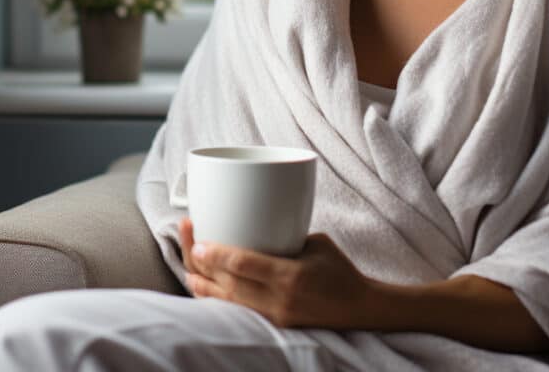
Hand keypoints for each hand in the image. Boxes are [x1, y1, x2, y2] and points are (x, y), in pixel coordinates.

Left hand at [178, 217, 374, 328]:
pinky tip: (205, 287)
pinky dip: (218, 299)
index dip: (215, 255)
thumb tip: (254, 225)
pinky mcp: (274, 324)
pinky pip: (238, 311)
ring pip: (227, 302)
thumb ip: (284, 238)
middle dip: (201, 264)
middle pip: (228, 284)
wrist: (360, 308)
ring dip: (204, 284)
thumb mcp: (315, 244)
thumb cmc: (339, 270)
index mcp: (290, 276)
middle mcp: (279, 300)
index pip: (243, 265)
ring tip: (189, 265)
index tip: (198, 241)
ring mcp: (275, 316)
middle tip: (189, 240)